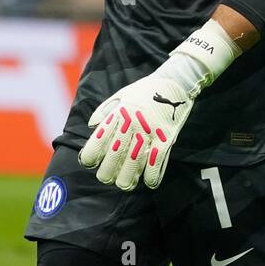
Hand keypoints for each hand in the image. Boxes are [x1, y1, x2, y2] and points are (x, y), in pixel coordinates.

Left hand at [79, 20, 242, 190]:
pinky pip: (156, 162)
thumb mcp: (122, 94)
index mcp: (119, 113)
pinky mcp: (166, 137)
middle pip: (114, 155)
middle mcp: (131, 123)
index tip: (89, 163)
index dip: (90, 155)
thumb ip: (106, 110)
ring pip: (133, 163)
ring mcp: (149, 131)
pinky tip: (148, 182)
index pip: (99, 139)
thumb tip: (92, 126)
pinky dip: (152, 176)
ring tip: (125, 184)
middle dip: (107, 172)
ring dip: (127, 179)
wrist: (175, 81)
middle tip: (107, 177)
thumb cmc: (146, 89)